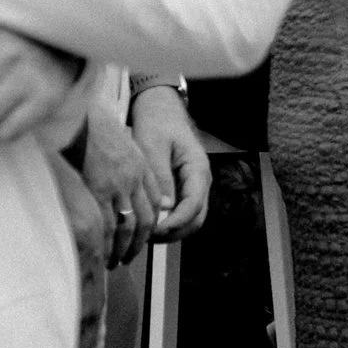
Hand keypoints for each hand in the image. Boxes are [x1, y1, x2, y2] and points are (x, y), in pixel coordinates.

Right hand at [80, 116, 160, 267]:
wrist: (79, 116)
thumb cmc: (91, 128)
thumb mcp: (120, 144)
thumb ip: (128, 166)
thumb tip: (125, 187)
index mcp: (140, 166)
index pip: (154, 202)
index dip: (151, 223)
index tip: (144, 236)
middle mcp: (134, 178)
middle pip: (146, 219)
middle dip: (140, 242)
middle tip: (130, 257)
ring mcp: (118, 185)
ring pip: (129, 226)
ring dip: (124, 248)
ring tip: (116, 261)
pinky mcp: (99, 189)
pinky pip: (108, 224)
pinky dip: (108, 244)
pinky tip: (103, 254)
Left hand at [131, 86, 210, 242]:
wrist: (160, 110)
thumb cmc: (156, 124)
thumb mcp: (154, 148)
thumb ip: (161, 178)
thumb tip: (166, 209)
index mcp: (198, 169)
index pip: (193, 206)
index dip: (174, 223)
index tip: (153, 230)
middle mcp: (201, 180)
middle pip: (196, 218)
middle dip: (174, 232)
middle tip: (146, 237)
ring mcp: (194, 185)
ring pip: (190, 218)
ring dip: (171, 230)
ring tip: (145, 233)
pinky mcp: (184, 187)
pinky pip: (182, 211)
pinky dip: (169, 222)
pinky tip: (149, 222)